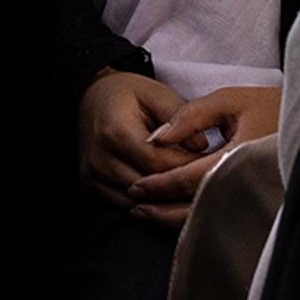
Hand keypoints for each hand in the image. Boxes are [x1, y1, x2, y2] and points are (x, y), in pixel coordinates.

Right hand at [78, 67, 194, 211]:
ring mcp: (92, 175)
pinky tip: (166, 194)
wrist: (91, 97)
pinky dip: (147, 204)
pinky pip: (124, 206)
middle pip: (147, 187)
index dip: (186, 166)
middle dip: (178, 186)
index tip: (209, 163)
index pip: (157, 163)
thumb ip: (179, 117)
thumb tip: (202, 146)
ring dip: (164, 200)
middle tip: (204, 181)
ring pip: (137, 202)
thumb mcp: (157, 94)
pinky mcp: (90, 185)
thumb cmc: (128, 94)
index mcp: (116, 131)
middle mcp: (100, 158)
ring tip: (187, 187)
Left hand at [128, 85, 282, 223]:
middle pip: (196, 207)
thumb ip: (191, 115)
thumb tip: (155, 138)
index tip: (137, 186)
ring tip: (148, 214)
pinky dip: (194, 219)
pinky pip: (220, 218)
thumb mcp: (231, 100)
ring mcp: (253, 196)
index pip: (191, 178)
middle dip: (162, 209)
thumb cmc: (270, 106)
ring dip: (174, 220)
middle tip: (136, 207)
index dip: (160, 184)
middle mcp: (247, 182)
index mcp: (240, 155)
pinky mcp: (256, 203)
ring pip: (208, 219)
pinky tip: (175, 215)